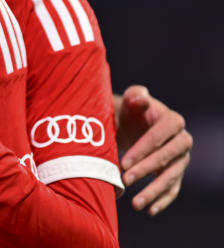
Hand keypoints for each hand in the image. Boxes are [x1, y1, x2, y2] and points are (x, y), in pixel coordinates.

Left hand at [115, 85, 191, 214]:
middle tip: (125, 180)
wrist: (133, 123)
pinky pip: (173, 189)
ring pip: (171, 177)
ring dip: (154, 191)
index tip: (124, 162)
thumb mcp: (130, 100)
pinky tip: (150, 210)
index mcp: (172, 120)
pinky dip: (163, 200)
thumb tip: (140, 98)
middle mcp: (182, 140)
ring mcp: (181, 158)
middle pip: (167, 158)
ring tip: (136, 204)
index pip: (160, 136)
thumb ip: (135, 95)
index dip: (143, 149)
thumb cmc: (130, 110)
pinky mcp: (176, 172)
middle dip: (146, 170)